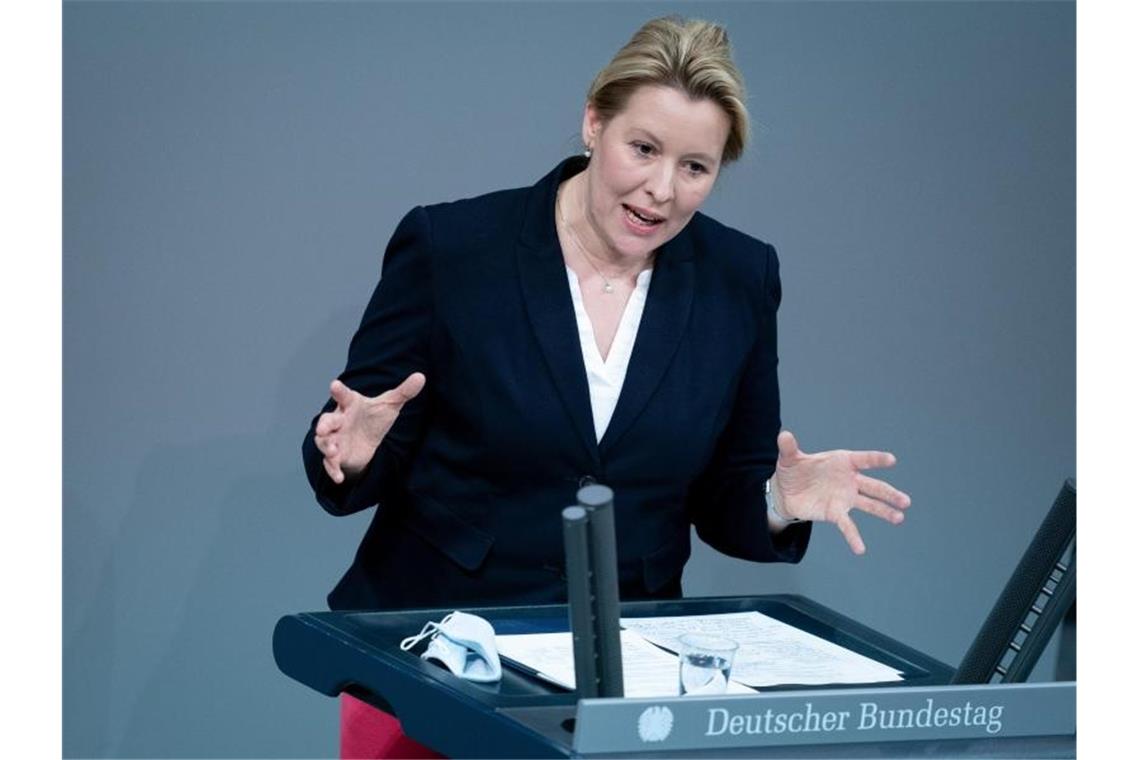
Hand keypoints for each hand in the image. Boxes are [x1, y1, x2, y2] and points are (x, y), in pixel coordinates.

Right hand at [313, 373, 425, 484]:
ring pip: (324, 442)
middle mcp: (339, 421)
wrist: (367, 441)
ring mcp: (335, 439)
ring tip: (334, 452)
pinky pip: (330, 464)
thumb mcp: (390, 405)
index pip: (344, 396)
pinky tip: (340, 478)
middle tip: (322, 429)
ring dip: (327, 447)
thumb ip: (404, 391)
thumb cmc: (373, 418)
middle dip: (324, 425)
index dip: (339, 390)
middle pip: (327, 421)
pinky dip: (333, 470)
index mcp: (350, 405)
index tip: (335, 385)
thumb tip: (421, 376)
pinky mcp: (337, 456)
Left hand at [771, 430, 910, 554]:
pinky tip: (860, 549)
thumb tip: (784, 435)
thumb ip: (789, 448)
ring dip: (884, 511)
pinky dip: (853, 537)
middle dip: (889, 493)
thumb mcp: (788, 458)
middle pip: (873, 486)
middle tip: (906, 501)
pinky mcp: (835, 512)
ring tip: (899, 518)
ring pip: (869, 505)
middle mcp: (848, 479)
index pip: (863, 459)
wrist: (786, 491)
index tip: (891, 460)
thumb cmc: (793, 470)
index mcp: (842, 461)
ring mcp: (845, 497)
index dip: (876, 459)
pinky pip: (847, 525)